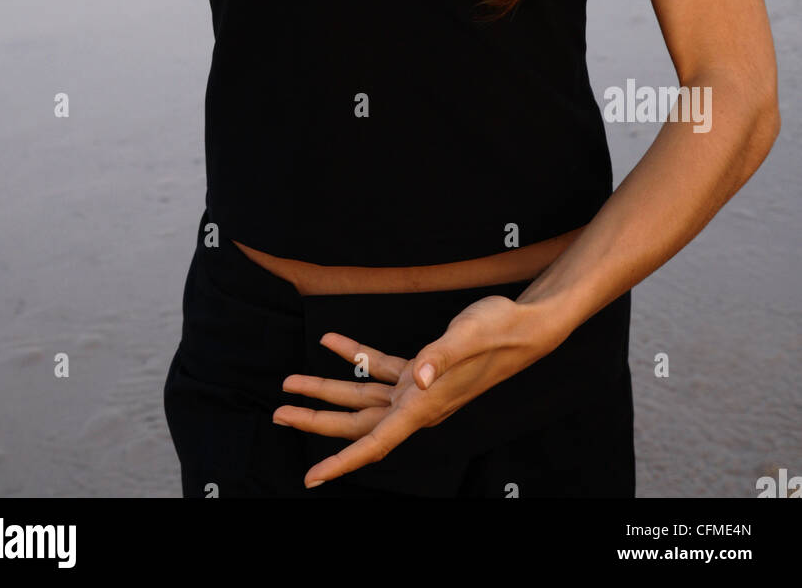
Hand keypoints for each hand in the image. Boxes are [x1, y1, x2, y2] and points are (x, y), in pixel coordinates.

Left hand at [272, 293, 563, 488]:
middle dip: (316, 418)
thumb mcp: (468, 337)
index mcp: (423, 405)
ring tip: (290, 383)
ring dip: (326, 388)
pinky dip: (354, 356)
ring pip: (362, 396)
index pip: (374, 442)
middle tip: (279, 413)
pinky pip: (379, 367)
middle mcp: (416, 404)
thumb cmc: (498, 331)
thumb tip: (415, 377)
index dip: (341, 462)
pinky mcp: (421, 367)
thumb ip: (440, 358)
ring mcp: (417, 388)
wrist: (523, 324)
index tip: (312, 477)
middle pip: (356, 422)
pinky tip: (332, 343)